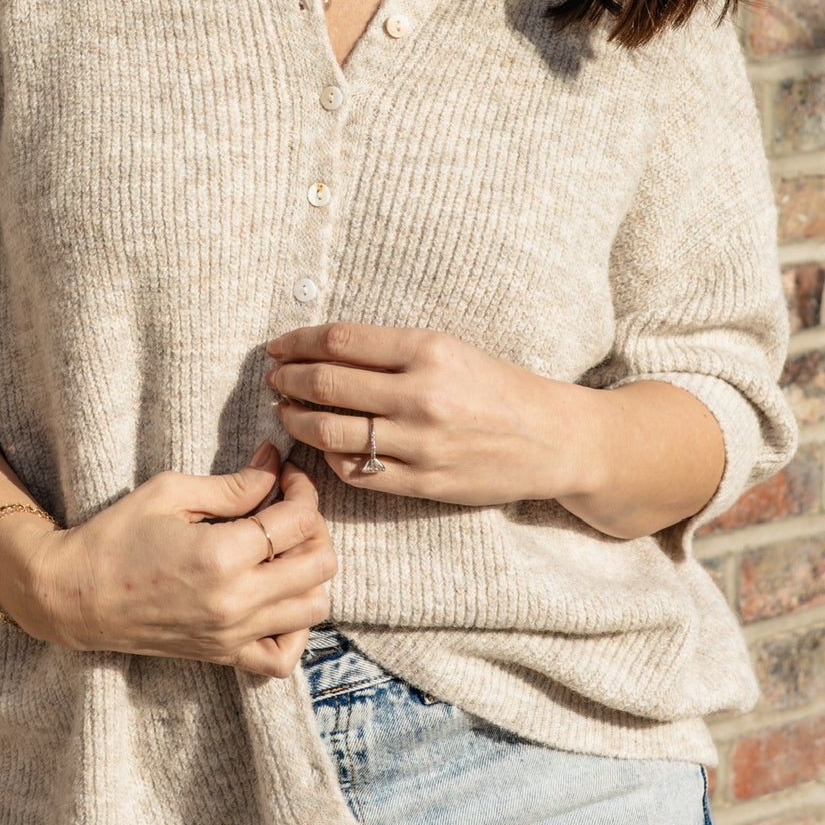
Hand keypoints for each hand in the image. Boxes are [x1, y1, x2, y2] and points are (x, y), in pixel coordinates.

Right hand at [0, 443, 337, 676]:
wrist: (73, 596)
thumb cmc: (116, 535)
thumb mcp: (172, 493)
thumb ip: (233, 484)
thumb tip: (276, 463)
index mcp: (223, 556)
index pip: (298, 520)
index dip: (301, 487)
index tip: (284, 472)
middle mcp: (236, 602)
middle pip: (320, 564)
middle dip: (313, 525)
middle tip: (286, 506)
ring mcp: (232, 635)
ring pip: (314, 607)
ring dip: (309, 572)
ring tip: (281, 548)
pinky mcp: (223, 655)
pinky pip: (283, 657)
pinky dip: (294, 629)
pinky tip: (276, 599)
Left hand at [266, 322, 586, 508]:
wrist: (550, 438)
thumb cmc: (495, 386)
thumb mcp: (449, 348)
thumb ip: (390, 350)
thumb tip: (320, 350)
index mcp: (428, 350)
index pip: (339, 341)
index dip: (298, 342)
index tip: (279, 345)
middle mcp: (421, 396)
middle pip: (326, 385)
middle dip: (287, 380)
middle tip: (274, 377)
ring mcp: (420, 444)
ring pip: (330, 431)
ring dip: (296, 419)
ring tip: (286, 410)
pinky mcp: (422, 483)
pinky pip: (355, 471)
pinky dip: (329, 455)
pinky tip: (323, 443)